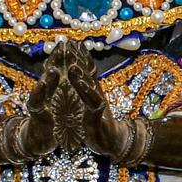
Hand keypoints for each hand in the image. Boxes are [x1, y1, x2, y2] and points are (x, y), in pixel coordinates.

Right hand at [18, 41, 85, 157]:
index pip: (61, 69)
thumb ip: (68, 85)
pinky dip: (39, 92)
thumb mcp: (63, 100)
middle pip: (51, 73)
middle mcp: (47, 92)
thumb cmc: (53, 119)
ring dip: (48, 76)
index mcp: (56, 88)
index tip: (71, 43)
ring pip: (43, 85)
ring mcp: (40, 102)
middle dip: (56, 59)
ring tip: (53, 66)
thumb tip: (77, 68)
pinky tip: (42, 83)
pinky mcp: (36, 114)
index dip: (66, 57)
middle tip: (62, 45)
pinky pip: (36, 102)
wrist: (39, 139)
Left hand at [53, 40, 153, 164]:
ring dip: (81, 75)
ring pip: (89, 85)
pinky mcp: (98, 115)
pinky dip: (86, 91)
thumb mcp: (91, 100)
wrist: (112, 140)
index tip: (69, 41)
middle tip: (69, 44)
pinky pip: (92, 101)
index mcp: (90, 90)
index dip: (77, 55)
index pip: (84, 70)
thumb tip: (78, 70)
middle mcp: (95, 92)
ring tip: (72, 65)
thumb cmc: (98, 121)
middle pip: (86, 73)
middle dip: (77, 59)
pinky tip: (80, 84)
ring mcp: (97, 102)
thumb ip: (86, 86)